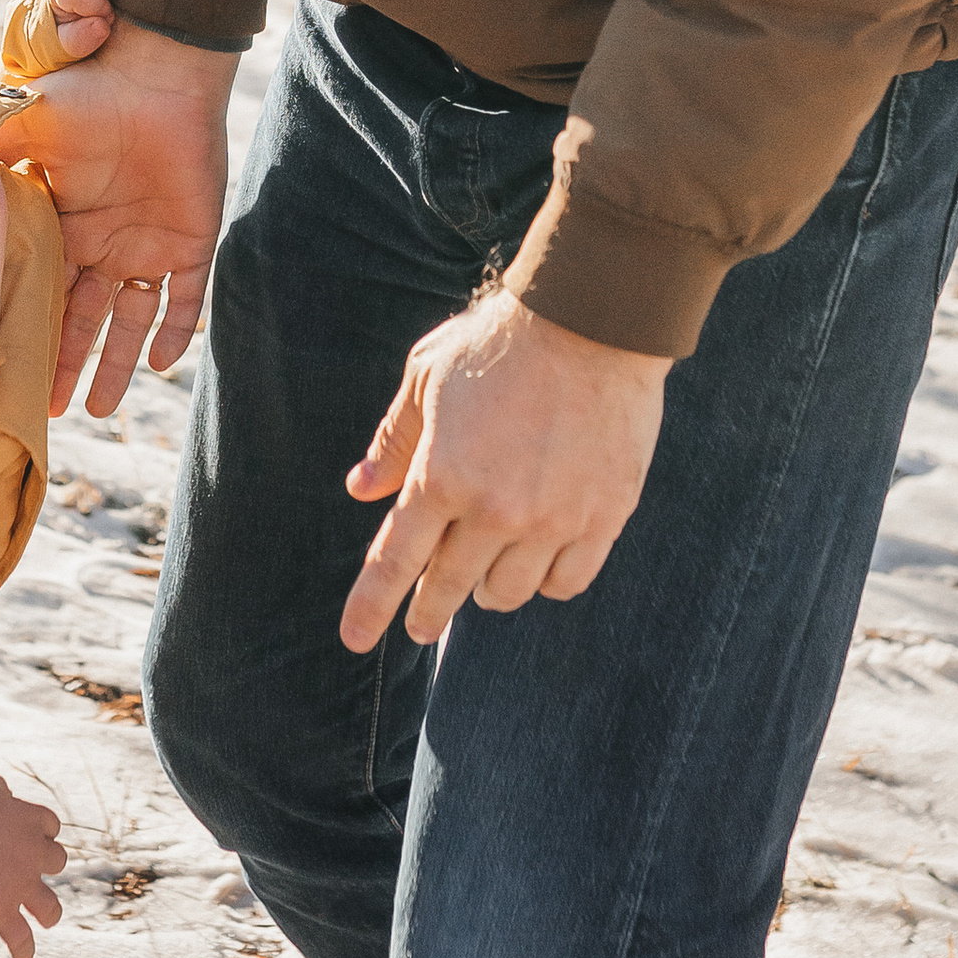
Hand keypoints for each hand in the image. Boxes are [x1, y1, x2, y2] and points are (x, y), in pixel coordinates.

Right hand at [0, 771, 65, 957]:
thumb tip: (2, 792)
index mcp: (31, 820)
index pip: (49, 825)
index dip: (40, 830)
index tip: (28, 832)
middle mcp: (35, 854)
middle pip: (57, 860)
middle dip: (46, 864)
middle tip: (30, 868)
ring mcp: (22, 886)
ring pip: (50, 906)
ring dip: (49, 911)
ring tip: (47, 918)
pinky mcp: (3, 912)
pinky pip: (19, 937)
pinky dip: (22, 948)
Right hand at [12, 12, 237, 417]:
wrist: (155, 74)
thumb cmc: (87, 94)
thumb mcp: (24, 125)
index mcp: (65, 225)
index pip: (45, 290)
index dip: (30, 328)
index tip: (7, 368)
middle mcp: (104, 244)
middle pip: (82, 318)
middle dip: (66, 363)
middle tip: (49, 411)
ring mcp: (147, 245)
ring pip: (131, 321)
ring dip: (116, 364)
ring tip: (99, 410)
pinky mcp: (189, 242)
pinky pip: (185, 299)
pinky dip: (174, 330)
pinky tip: (158, 363)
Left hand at [340, 291, 668, 652]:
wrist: (594, 319)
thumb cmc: (501, 341)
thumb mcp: (426, 375)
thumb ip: (395, 439)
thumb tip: (362, 489)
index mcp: (441, 475)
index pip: (394, 562)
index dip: (371, 607)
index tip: (356, 639)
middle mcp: (495, 510)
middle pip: (449, 588)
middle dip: (428, 612)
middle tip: (422, 624)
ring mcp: (553, 520)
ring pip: (508, 592)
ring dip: (488, 589)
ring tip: (486, 572)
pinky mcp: (602, 517)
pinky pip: (566, 582)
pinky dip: (547, 581)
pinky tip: (540, 562)